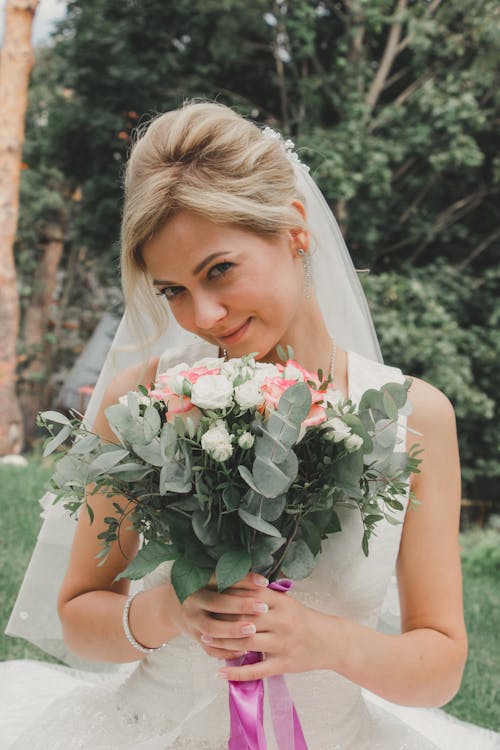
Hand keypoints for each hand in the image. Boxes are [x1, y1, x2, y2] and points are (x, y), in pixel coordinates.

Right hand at [168, 572, 271, 660]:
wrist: (172, 605)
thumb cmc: (201, 588)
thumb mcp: (208, 579)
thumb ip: (229, 579)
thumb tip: (262, 582)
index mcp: (199, 581)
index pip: (222, 578)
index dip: (244, 580)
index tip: (264, 582)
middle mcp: (193, 600)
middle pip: (217, 603)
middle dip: (241, 606)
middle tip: (263, 607)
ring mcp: (192, 621)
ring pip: (212, 629)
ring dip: (233, 630)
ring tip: (253, 630)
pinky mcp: (194, 637)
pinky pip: (209, 648)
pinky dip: (226, 651)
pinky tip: (244, 650)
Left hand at [213, 582, 332, 680]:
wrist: (330, 641)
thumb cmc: (303, 619)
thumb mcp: (286, 602)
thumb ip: (263, 595)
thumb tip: (234, 585)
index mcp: (281, 603)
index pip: (249, 597)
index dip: (228, 597)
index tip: (210, 597)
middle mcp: (281, 622)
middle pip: (244, 620)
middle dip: (221, 621)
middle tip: (202, 621)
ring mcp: (282, 644)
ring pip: (247, 643)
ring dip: (223, 643)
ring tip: (206, 641)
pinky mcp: (283, 664)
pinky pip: (256, 670)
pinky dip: (237, 672)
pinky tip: (220, 672)